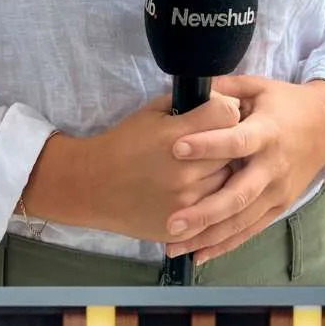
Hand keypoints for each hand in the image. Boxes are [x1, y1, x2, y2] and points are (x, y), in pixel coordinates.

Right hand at [22, 91, 240, 241]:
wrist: (91, 186)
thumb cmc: (123, 144)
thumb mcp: (150, 113)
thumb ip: (185, 103)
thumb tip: (222, 99)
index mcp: (176, 136)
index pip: (228, 114)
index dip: (226, 111)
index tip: (219, 116)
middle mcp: (185, 170)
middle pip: (233, 149)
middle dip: (226, 144)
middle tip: (210, 147)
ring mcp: (186, 201)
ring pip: (227, 182)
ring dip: (219, 175)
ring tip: (199, 171)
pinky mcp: (184, 226)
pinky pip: (214, 211)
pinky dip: (209, 202)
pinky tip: (194, 193)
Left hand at [163, 76, 324, 260]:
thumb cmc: (287, 103)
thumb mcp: (259, 87)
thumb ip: (225, 88)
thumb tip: (189, 86)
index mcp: (267, 133)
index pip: (236, 142)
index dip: (208, 145)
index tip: (176, 148)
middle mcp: (273, 167)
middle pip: (239, 195)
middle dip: (204, 212)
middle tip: (172, 222)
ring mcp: (278, 191)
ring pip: (241, 221)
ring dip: (208, 236)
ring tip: (174, 246)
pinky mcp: (279, 207)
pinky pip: (250, 230)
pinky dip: (225, 245)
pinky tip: (199, 255)